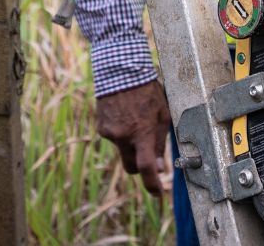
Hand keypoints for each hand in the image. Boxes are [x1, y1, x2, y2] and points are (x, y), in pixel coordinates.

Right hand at [96, 81, 171, 196]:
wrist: (120, 69)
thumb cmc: (146, 90)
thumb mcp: (162, 114)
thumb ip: (160, 141)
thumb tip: (159, 166)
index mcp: (142, 134)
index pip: (147, 168)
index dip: (153, 185)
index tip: (157, 193)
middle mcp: (123, 137)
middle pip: (131, 168)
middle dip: (139, 166)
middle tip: (147, 153)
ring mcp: (110, 132)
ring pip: (122, 149)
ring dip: (129, 141)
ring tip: (134, 117)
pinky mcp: (101, 126)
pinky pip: (112, 137)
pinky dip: (119, 130)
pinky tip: (123, 113)